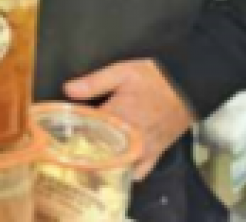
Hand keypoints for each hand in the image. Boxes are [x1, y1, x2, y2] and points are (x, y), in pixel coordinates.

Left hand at [65, 60, 194, 178]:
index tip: (56, 136)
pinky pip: (139, 172)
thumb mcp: (121, 72)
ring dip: (102, 165)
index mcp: (118, 118)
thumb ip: (94, 83)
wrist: (188, 86)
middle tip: (67, 150)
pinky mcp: (155, 154)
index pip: (87, 134)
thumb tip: (67, 91)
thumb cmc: (153, 78)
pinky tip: (112, 168)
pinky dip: (125, 172)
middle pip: (100, 155)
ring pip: (117, 167)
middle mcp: (131, 139)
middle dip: (83, 154)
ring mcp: (144, 150)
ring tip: (86, 159)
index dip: (69, 136)